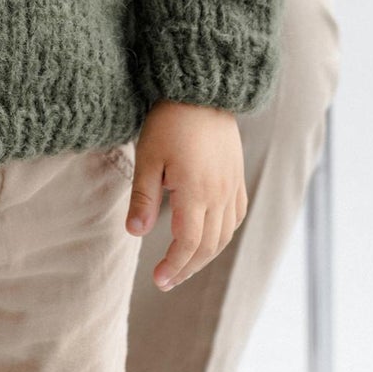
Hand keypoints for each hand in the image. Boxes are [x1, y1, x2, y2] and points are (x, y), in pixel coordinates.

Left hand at [126, 101, 246, 290]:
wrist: (202, 91)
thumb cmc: (169, 120)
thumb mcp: (148, 156)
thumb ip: (143, 196)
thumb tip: (135, 234)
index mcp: (195, 191)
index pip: (188, 243)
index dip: (174, 265)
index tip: (158, 279)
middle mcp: (219, 194)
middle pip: (208, 246)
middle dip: (187, 267)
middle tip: (166, 280)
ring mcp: (232, 186)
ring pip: (224, 235)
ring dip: (205, 256)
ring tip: (184, 265)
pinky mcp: (237, 177)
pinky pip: (236, 217)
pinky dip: (224, 235)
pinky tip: (210, 239)